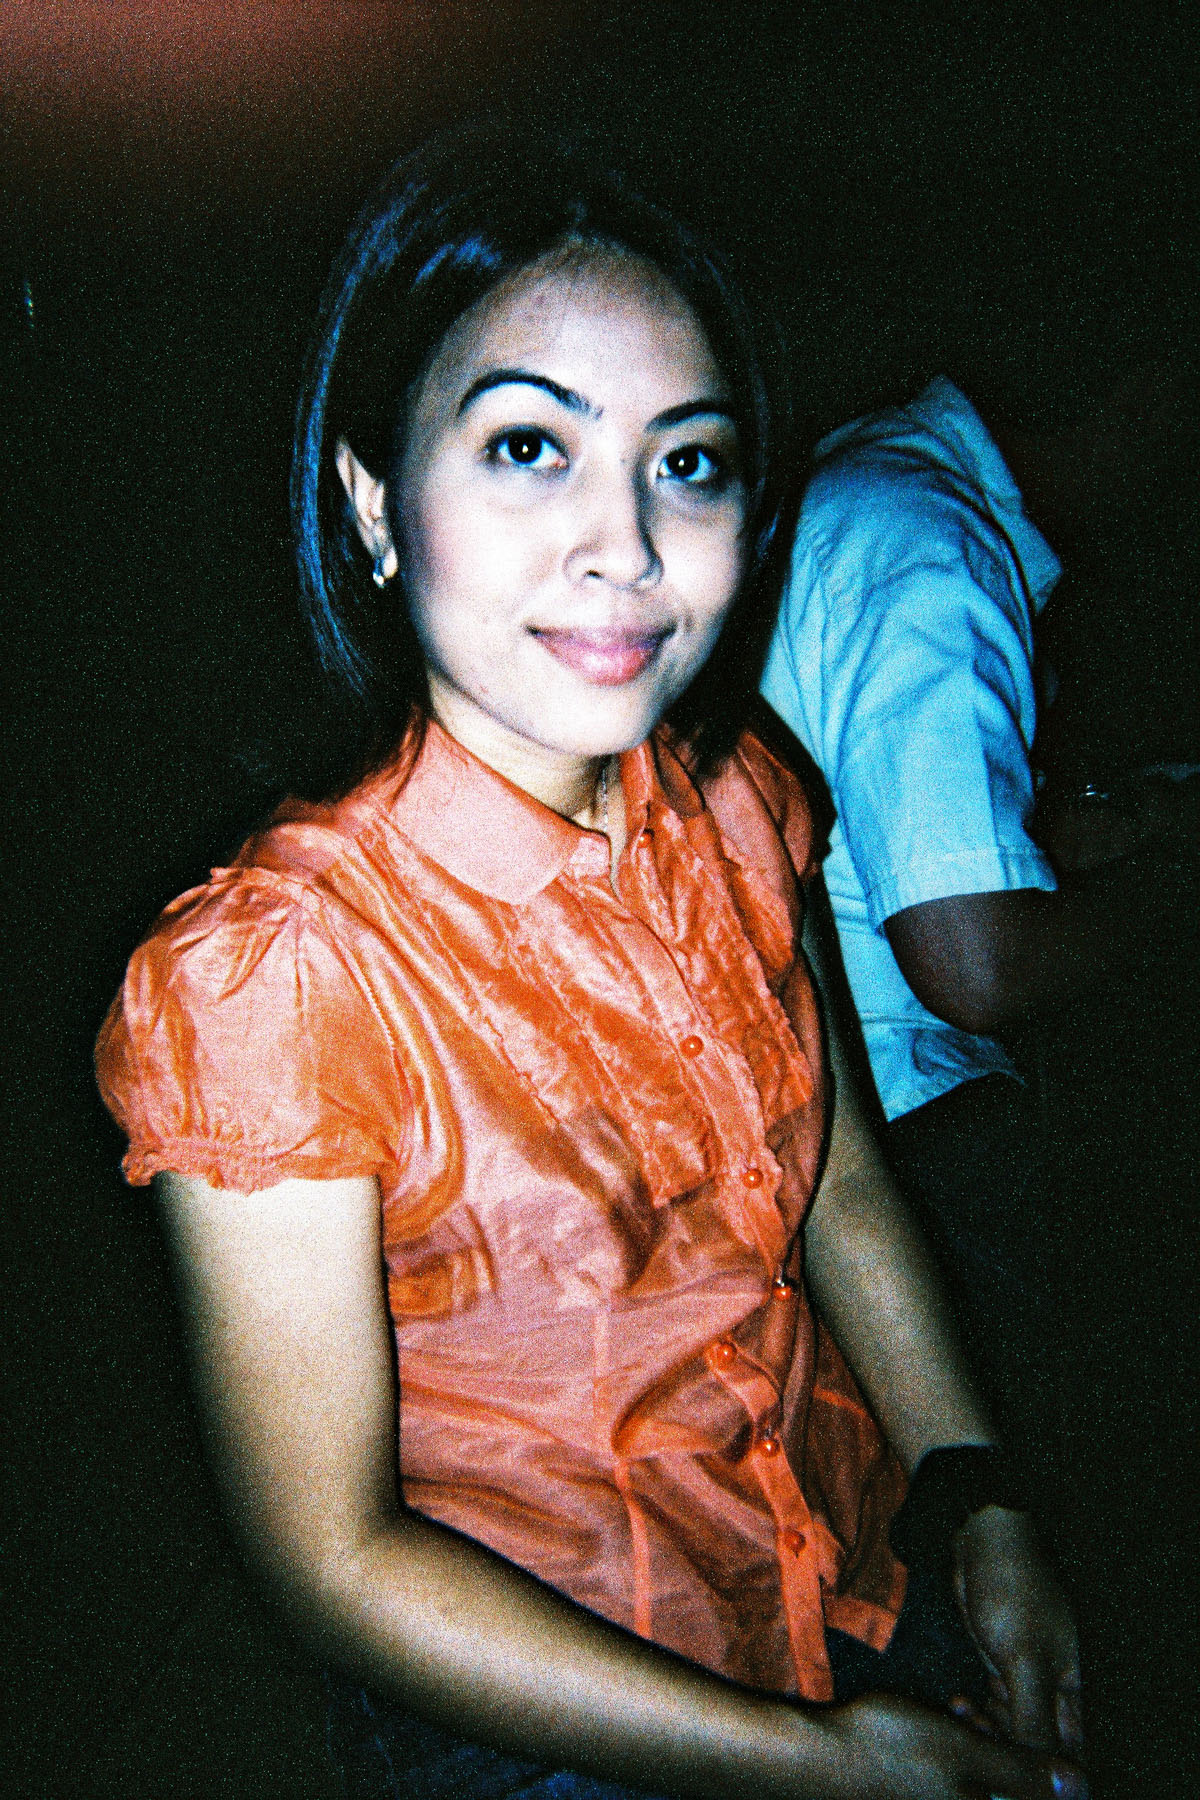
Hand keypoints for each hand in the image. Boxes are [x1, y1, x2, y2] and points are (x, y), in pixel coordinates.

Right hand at [823, 1691, 1086, 1798]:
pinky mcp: (919, 1798)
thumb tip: (1079, 1787)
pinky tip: (942, 1718)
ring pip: (981, 1783)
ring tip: (957, 1708)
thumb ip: (1023, 1773)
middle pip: (1006, 1791)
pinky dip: (958, 1753)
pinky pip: (956, 1782)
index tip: (1028, 1738)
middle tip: (980, 1712)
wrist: (816, 1757)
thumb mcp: (966, 1753)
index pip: (1031, 1797)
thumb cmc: (891, 1752)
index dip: (1037, 1772)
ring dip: (981, 1746)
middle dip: (1006, 1751)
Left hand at [952, 1506, 1082, 1757]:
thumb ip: (1035, 1720)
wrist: (984, 1540)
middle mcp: (1057, 1687)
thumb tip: (1045, 1772)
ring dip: (989, 1731)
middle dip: (1008, 1749)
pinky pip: (997, 1704)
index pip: (1069, 1750)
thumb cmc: (1014, 1594)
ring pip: (1015, 1727)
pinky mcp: (1003, 1664)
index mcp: (1076, 1688)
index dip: (1042, 1767)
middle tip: (977, 1737)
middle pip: (1040, 1743)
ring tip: (964, 1715)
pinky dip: (979, 1711)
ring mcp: (1029, 1676)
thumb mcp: (1025, 1662)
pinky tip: (959, 1703)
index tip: (1008, 1769)